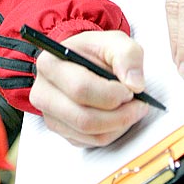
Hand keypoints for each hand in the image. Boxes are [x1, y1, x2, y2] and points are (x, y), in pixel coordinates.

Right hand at [29, 30, 148, 146]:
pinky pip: (90, 142)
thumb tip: (134, 84)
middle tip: (139, 104)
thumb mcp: (115, 41)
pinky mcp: (62, 131)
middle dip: (119, 115)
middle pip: (84, 118)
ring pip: (89, 134)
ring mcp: (50, 115)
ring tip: (132, 109)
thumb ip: (128, 56)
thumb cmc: (97, 51)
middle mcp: (43, 92)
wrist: (85, 60)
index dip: (111, 94)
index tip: (131, 90)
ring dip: (118, 126)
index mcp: (50, 63)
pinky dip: (112, 132)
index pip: (81, 89)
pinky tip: (119, 116)